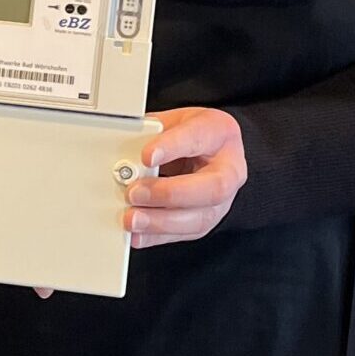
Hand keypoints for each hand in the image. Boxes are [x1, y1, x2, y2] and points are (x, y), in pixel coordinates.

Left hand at [124, 107, 246, 247]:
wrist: (210, 150)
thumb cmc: (192, 133)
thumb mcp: (173, 119)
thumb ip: (153, 133)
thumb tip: (125, 149)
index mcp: (219, 132)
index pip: (198, 138)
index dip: (172, 147)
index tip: (145, 155)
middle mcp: (229, 168)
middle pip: (212, 188)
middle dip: (169, 193)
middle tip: (135, 193)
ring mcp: (222, 199)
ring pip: (200, 218)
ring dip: (161, 221)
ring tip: (132, 218)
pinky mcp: (207, 219)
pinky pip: (186, 234)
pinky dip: (157, 236)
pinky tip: (138, 234)